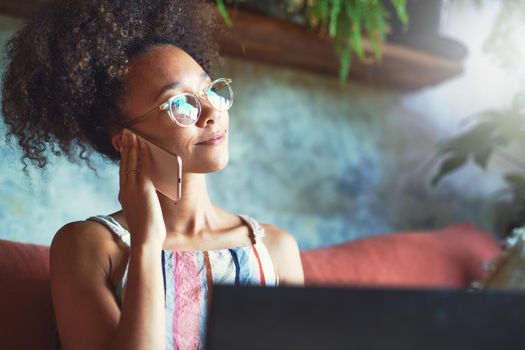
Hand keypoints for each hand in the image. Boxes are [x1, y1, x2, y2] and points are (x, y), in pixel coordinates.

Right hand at [118, 129, 165, 247]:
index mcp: (124, 196)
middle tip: (126, 135)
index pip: (123, 173)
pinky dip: (142, 155)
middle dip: (126, 148)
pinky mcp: (143, 188)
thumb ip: (141, 201)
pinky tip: (145, 146)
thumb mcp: (141, 212)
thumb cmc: (146, 231)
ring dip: (133, 147)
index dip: (124, 159)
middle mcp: (125, 190)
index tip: (125, 148)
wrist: (144, 239)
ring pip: (131, 162)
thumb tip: (148, 196)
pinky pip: (142, 166)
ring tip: (133, 135)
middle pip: (125, 164)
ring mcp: (133, 188)